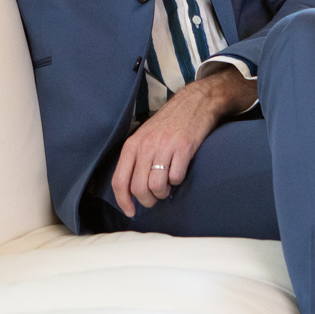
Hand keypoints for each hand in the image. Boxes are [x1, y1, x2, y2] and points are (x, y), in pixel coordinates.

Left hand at [110, 66, 257, 216]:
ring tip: (168, 186)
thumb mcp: (144, 137)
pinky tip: (179, 172)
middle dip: (148, 200)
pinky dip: (178, 181)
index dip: (123, 201)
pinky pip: (176, 178)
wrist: (194, 102)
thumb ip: (136, 160)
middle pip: (139, 188)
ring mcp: (164, 146)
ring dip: (163, 193)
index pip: (119, 180)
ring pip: (157, 186)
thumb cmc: (168, 123)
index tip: (130, 211)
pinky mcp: (184, 148)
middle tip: (155, 198)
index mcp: (132, 145)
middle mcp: (146, 146)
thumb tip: (131, 191)